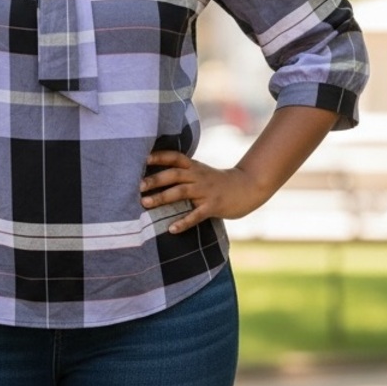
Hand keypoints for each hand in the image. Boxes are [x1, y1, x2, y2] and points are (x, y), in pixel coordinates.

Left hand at [139, 151, 266, 233]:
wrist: (247, 187)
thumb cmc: (218, 182)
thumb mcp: (201, 172)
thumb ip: (184, 173)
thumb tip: (156, 177)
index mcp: (194, 167)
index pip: (175, 157)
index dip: (160, 156)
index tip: (144, 158)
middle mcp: (198, 176)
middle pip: (174, 174)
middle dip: (155, 179)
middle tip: (138, 186)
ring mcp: (206, 191)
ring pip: (181, 192)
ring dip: (162, 197)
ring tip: (145, 203)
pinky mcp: (213, 206)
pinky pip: (196, 215)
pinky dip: (183, 222)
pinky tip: (171, 229)